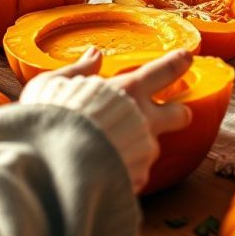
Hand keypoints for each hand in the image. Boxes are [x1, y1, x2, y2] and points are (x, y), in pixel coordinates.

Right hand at [25, 47, 192, 157]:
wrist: (49, 173)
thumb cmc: (47, 122)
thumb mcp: (52, 84)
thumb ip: (78, 69)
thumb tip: (94, 54)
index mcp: (128, 90)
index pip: (165, 70)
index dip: (178, 63)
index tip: (186, 58)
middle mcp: (144, 120)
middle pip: (180, 114)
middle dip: (179, 113)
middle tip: (173, 114)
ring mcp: (143, 153)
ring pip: (151, 147)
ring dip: (139, 146)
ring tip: (110, 149)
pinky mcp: (137, 180)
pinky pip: (135, 173)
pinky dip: (124, 170)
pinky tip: (103, 170)